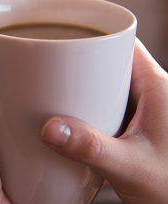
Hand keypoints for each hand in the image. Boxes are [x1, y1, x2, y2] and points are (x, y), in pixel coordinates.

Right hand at [40, 39, 167, 203]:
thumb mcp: (133, 168)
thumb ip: (92, 148)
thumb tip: (51, 127)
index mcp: (158, 89)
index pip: (125, 44)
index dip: (95, 35)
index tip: (64, 35)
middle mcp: (150, 97)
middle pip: (108, 64)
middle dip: (77, 64)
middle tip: (46, 67)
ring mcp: (139, 116)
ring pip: (104, 88)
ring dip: (78, 90)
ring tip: (48, 92)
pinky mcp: (129, 133)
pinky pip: (102, 110)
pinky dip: (83, 111)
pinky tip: (65, 122)